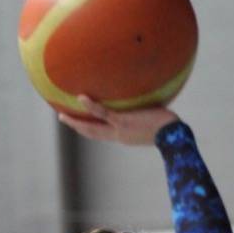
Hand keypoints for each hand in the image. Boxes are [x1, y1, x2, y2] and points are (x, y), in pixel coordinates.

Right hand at [58, 95, 177, 144]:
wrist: (173, 136)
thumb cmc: (169, 127)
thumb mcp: (155, 119)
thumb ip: (148, 111)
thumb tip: (152, 96)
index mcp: (123, 135)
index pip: (103, 132)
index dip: (90, 128)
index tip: (82, 123)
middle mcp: (118, 135)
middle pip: (91, 133)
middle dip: (76, 127)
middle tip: (63, 118)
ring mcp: (118, 129)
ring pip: (91, 127)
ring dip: (75, 122)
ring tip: (60, 115)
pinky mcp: (122, 122)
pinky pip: (102, 113)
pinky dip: (91, 106)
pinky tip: (80, 97)